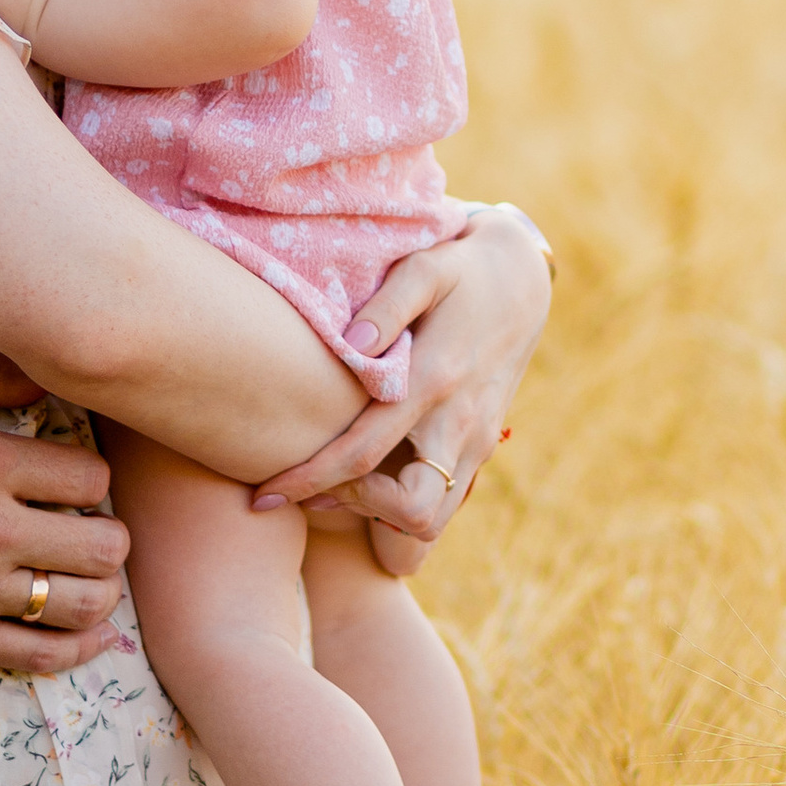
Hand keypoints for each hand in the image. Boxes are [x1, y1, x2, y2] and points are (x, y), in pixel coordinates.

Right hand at [0, 350, 128, 671]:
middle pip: (104, 545)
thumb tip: (47, 376)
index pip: (92, 479)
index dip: (91, 479)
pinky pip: (42, 655)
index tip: (72, 483)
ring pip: (84, 603)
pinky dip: (82, 647)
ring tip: (84, 575)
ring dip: (99, 589)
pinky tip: (94, 633)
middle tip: (88, 529)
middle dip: (107, 535)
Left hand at [251, 207, 550, 539]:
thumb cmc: (459, 269)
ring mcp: (478, 440)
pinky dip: (405, 503)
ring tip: (337, 483)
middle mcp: (461, 422)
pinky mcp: (483, 445)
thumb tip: (350, 345)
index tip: (263, 494)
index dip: (308, 480)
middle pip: (411, 511)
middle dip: (355, 508)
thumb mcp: (425, 267)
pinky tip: (371, 474)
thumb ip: (387, 306)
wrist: (522, 280)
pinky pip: (446, 501)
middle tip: (314, 485)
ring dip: (383, 514)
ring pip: (434, 518)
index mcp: (435, 380)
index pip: (362, 454)